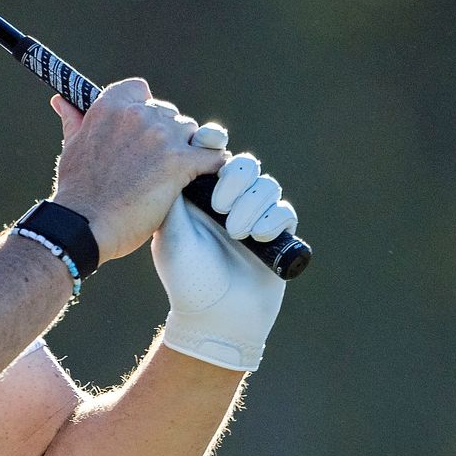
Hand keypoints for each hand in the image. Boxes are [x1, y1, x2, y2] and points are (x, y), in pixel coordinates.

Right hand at [48, 78, 228, 264]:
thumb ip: (74, 119)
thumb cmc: (77, 190)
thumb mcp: (71, 146)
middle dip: (167, 135)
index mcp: (110, 106)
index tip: (140, 129)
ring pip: (193, 133)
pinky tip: (205, 178)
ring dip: (188, 150)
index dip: (145, 108)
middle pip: (170, 114)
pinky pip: (213, 156)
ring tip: (177, 175)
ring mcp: (161, 136)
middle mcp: (137, 114)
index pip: (141, 89)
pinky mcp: (180, 162)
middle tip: (156, 163)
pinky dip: (213, 166)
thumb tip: (61, 101)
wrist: (84, 224)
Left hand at [154, 153, 297, 371]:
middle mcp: (228, 200)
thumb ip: (173, 191)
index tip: (210, 139)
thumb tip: (175, 151)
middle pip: (244, 164)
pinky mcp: (278, 234)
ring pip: (266, 186)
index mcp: (199, 194)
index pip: (210, 154)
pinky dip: (272, 219)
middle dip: (235, 179)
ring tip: (234, 233)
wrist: (215, 317)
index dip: (212, 141)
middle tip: (218, 206)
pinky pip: (285, 211)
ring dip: (251, 205)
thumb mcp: (169, 231)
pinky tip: (257, 236)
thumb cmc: (186, 275)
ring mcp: (255, 216)